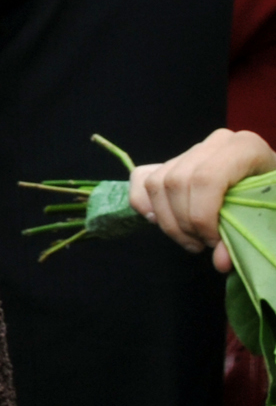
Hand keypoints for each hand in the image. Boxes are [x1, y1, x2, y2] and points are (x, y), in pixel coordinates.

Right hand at [129, 127, 270, 270]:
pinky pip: (142, 178)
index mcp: (245, 148)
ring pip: (158, 183)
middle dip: (185, 223)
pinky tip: (160, 221)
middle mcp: (215, 143)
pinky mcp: (173, 162)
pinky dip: (143, 203)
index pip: (205, 178)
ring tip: (192, 240)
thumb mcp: (272, 216)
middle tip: (205, 245)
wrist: (274, 192)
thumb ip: (248, 236)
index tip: (215, 242)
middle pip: (177, 182)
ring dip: (168, 221)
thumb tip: (220, 262)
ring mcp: (192, 152)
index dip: (203, 216)